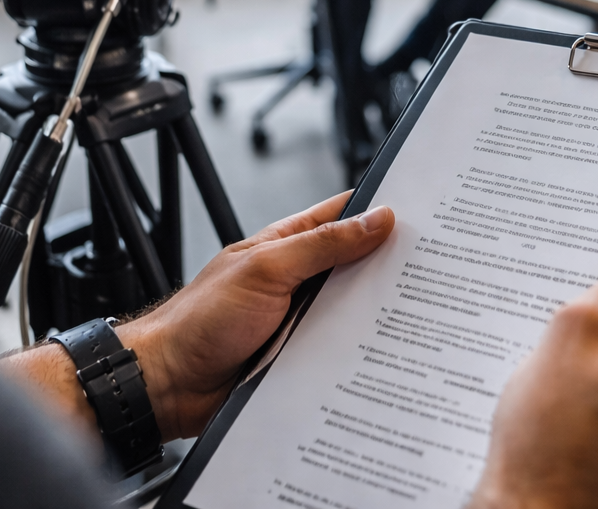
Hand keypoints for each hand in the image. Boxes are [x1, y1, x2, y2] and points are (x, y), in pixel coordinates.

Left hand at [0, 193, 392, 444]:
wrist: (168, 384)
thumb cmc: (199, 321)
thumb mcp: (266, 270)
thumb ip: (321, 245)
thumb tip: (374, 220)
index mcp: (285, 245)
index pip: (342, 217)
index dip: (379, 213)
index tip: (420, 216)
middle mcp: (296, 281)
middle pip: (356, 267)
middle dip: (388, 269)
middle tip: (430, 271)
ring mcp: (300, 321)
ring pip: (352, 313)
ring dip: (375, 316)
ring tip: (415, 317)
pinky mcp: (301, 358)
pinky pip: (339, 352)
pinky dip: (358, 354)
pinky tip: (382, 359)